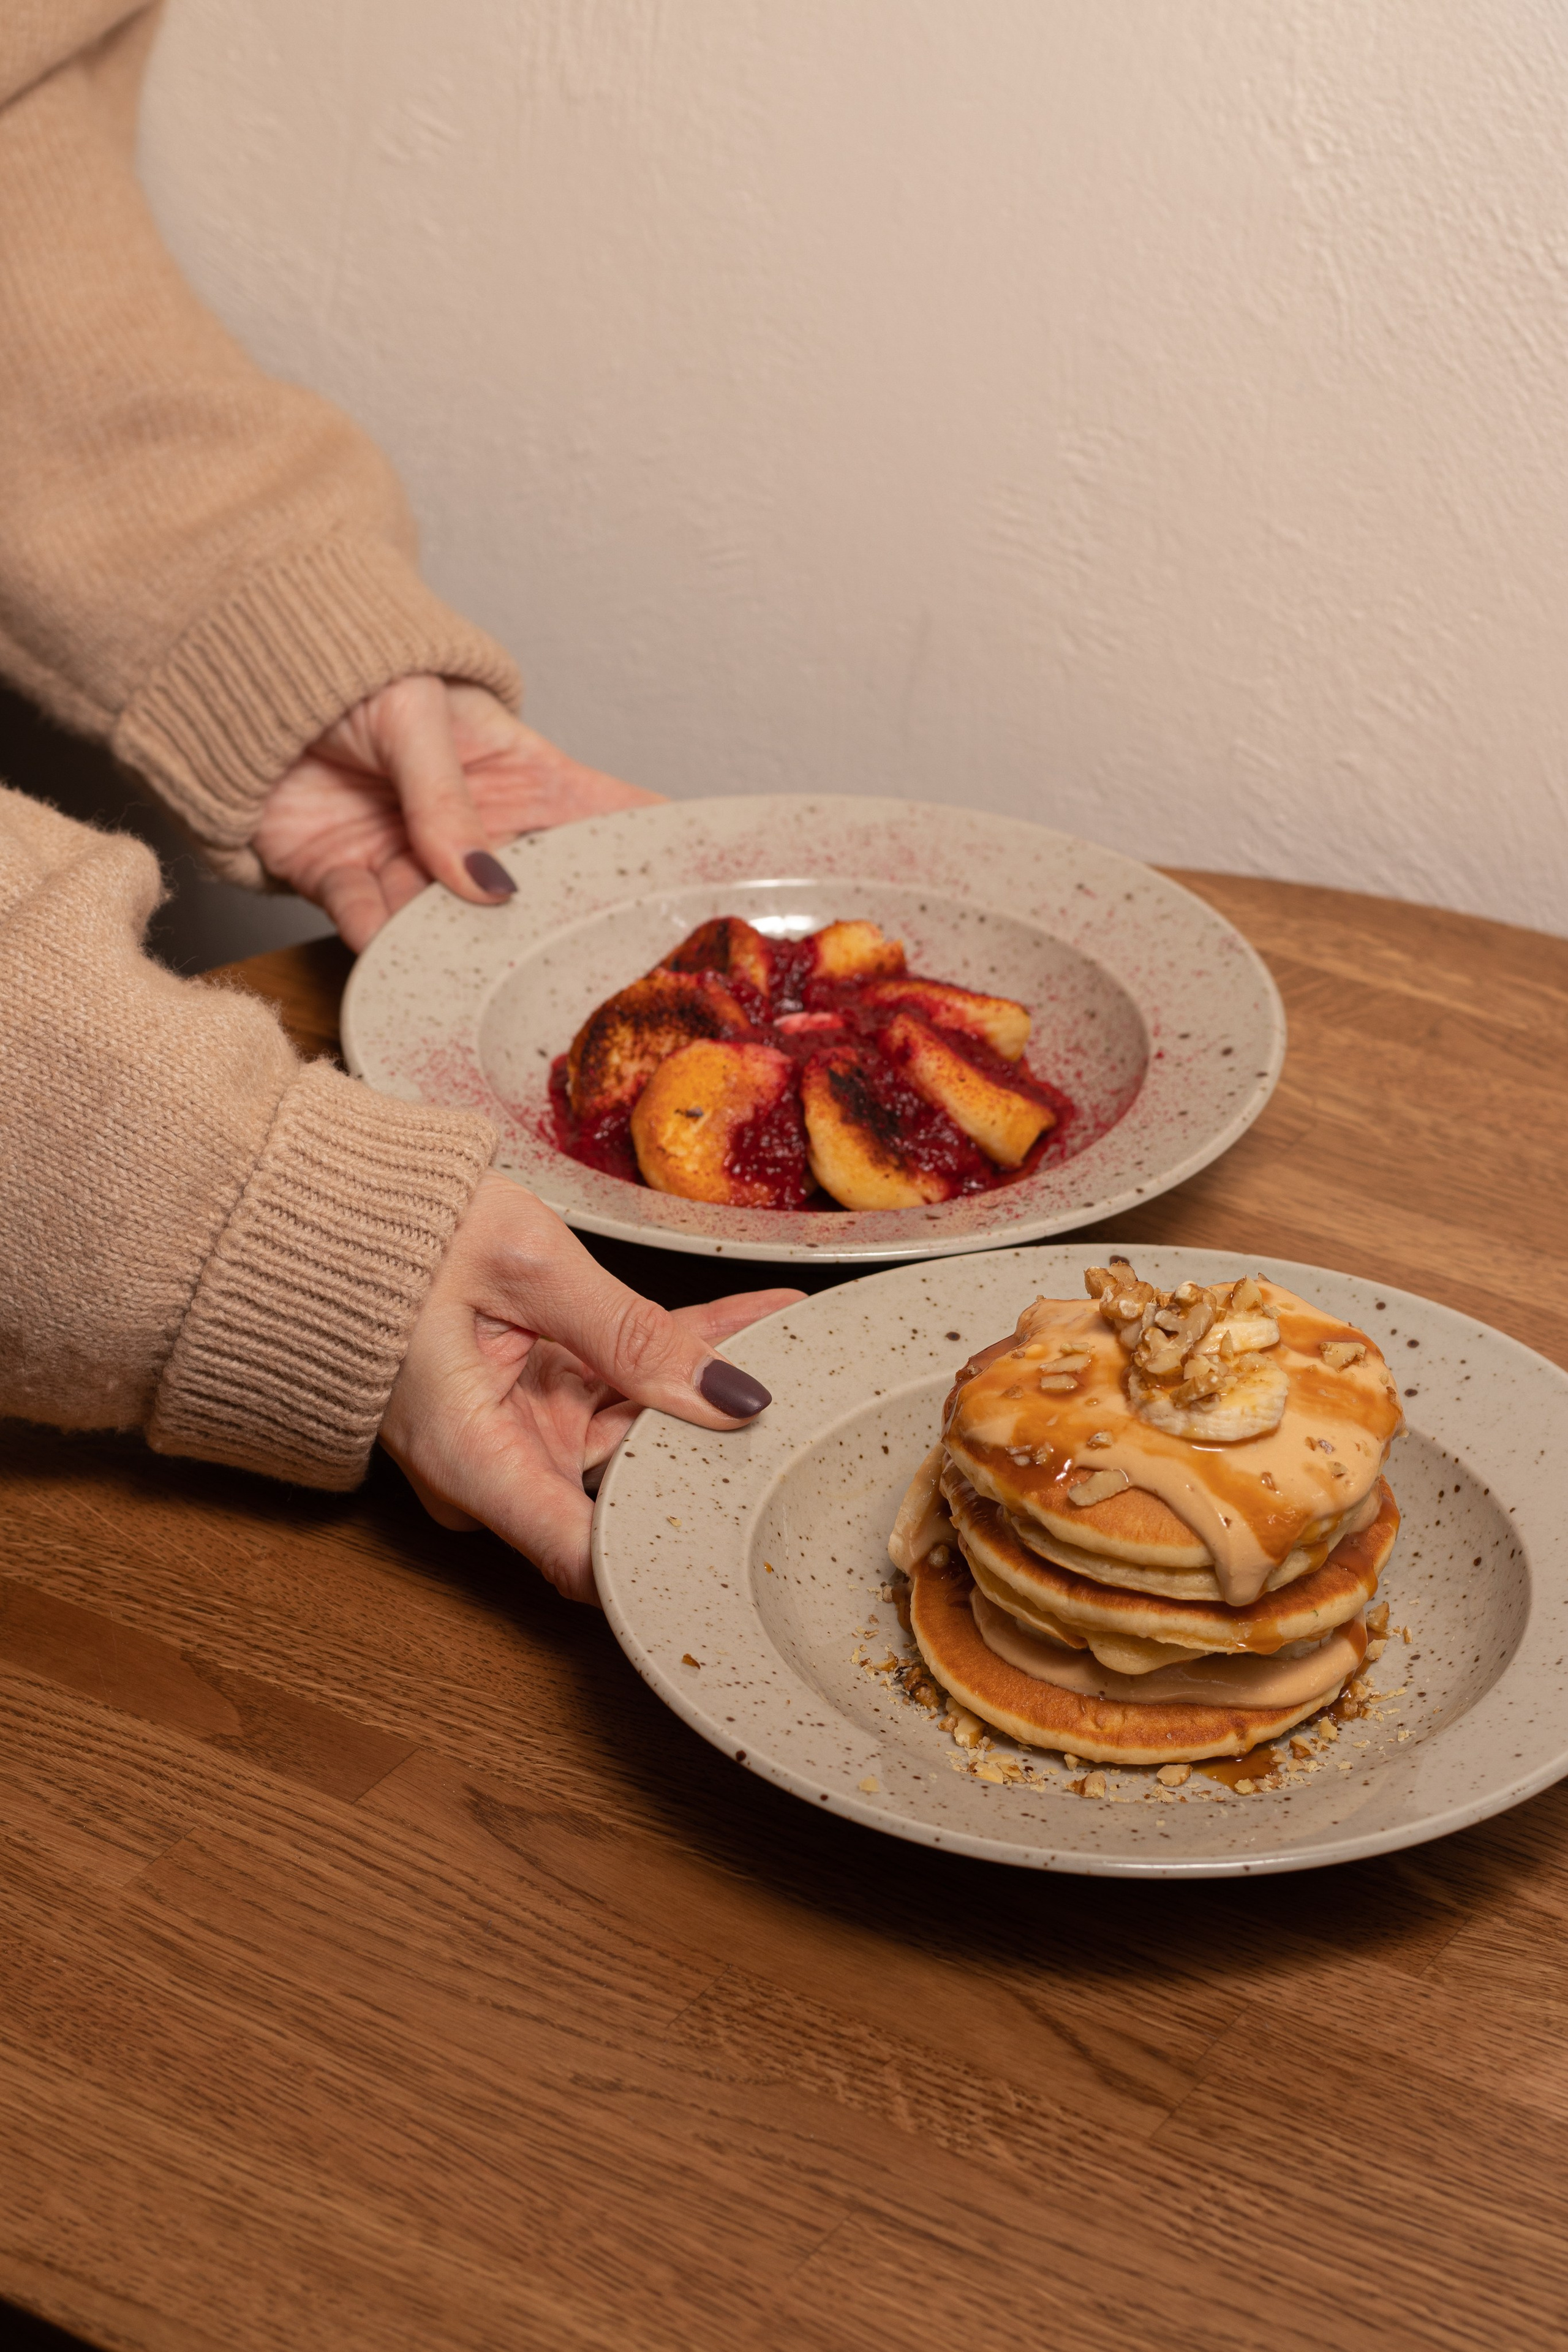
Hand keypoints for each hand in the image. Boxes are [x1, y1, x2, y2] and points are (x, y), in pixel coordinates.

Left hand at [251, 674, 663, 950]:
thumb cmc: (339, 664)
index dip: (653, 849)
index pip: (604, 816)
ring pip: (451, 927)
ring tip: (488, 987)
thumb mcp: (412, 716)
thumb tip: (486, 887)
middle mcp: (473, 829)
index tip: (698, 889)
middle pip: (533, 895)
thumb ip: (446, 802)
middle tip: (593, 979)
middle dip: (556, 935)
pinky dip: (384, 955)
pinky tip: (405, 972)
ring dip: (462, 955)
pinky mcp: (344, 883)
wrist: (230, 671)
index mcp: (516, 772)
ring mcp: (411, 862)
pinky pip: (371, 932)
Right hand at [379, 1174, 802, 1602]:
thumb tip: (726, 1397)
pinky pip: (609, 1391)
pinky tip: (746, 1324)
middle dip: (713, 1440)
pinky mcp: (520, 1404)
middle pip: (628, 1483)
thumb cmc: (395, 1231)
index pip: (588, 1561)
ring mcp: (508, 1437)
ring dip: (701, 1383)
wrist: (324, 1200)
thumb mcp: (527, 1266)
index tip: (751, 1531)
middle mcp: (492, 1469)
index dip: (670, 1558)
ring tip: (791, 1335)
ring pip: (631, 1428)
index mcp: (475, 1462)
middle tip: (802, 1393)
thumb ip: (629, 1333)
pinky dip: (667, 1357)